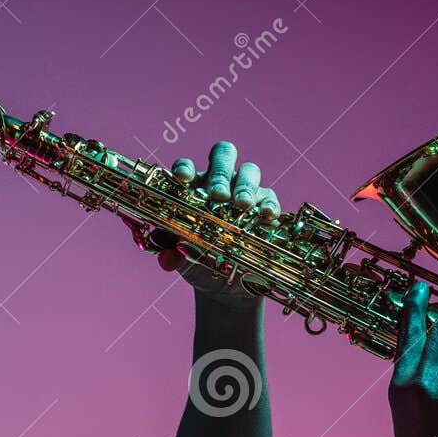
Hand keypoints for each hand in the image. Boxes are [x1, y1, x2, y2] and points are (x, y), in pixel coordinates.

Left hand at [158, 140, 279, 309]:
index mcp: (192, 188)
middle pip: (223, 155)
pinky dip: (268, 204)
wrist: (224, 281)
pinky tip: (265, 216)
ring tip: (242, 205)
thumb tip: (168, 257)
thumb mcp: (182, 257)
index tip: (183, 178)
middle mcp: (219, 182)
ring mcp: (244, 191)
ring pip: (249, 170)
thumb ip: (172, 253)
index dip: (185, 168)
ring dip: (245, 186)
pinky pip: (269, 197)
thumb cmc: (197, 259)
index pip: (187, 167)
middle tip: (219, 195)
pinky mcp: (265, 206)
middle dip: (220, 173)